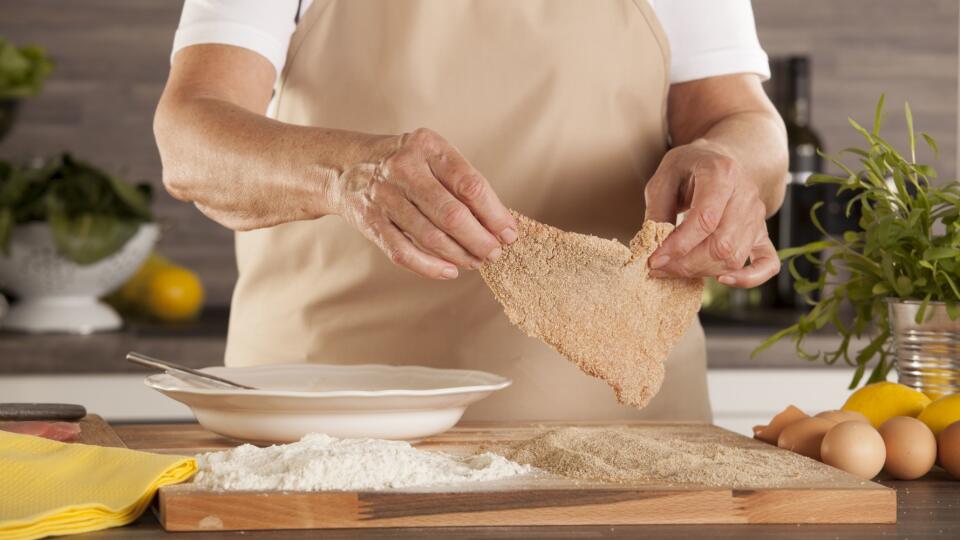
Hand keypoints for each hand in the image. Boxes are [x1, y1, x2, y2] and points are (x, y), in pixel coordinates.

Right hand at [329, 128, 517, 279]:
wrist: (346, 166)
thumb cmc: (404, 164)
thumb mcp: (432, 157)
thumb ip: (462, 183)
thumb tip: (500, 222)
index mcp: (428, 147)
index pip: (470, 185)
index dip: (494, 214)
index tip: (509, 232)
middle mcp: (404, 169)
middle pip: (452, 214)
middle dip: (480, 239)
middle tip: (494, 252)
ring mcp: (384, 196)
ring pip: (430, 236)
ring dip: (459, 255)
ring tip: (476, 261)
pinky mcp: (370, 221)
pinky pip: (403, 251)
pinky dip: (429, 267)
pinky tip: (449, 271)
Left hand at [643, 140, 779, 287]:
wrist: (721, 158)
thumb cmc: (689, 167)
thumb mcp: (664, 177)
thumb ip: (657, 210)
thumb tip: (653, 246)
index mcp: (722, 173)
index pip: (704, 219)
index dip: (677, 245)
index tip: (654, 259)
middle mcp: (746, 195)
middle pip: (722, 245)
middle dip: (686, 264)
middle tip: (659, 267)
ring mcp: (757, 216)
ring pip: (735, 257)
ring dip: (703, 271)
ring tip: (675, 269)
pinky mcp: (762, 232)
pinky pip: (768, 263)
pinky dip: (749, 278)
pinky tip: (723, 280)